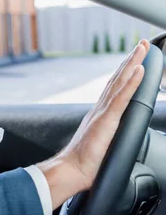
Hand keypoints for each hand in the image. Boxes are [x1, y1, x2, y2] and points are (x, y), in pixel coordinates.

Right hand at [37, 40, 148, 209]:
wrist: (71, 170)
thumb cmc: (84, 164)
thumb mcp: (101, 146)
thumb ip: (107, 137)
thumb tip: (113, 139)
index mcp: (100, 114)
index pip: (115, 88)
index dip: (125, 72)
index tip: (134, 58)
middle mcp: (100, 109)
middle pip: (117, 79)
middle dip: (130, 60)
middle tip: (142, 44)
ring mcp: (103, 113)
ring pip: (120, 83)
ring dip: (132, 63)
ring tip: (142, 49)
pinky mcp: (106, 121)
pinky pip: (121, 98)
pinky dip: (130, 82)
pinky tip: (138, 70)